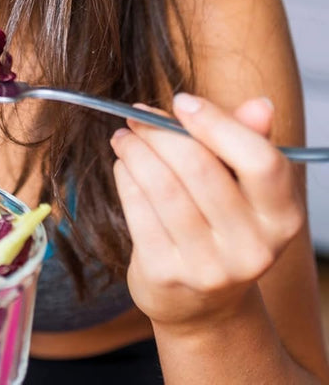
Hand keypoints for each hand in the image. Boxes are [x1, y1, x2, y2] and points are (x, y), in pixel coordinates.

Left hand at [110, 94, 304, 329]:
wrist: (201, 303)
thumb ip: (247, 141)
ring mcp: (209, 266)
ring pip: (162, 185)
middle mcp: (253, 248)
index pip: (260, 161)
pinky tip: (123, 165)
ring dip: (135, 149)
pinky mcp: (166, 273)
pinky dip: (125, 176)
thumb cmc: (220, 224)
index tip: (182, 101)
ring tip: (124, 135)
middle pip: (199, 167)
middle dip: (160, 131)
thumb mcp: (242, 188)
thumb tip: (260, 104)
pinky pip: (137, 207)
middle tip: (138, 114)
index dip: (217, 123)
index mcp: (281, 217)